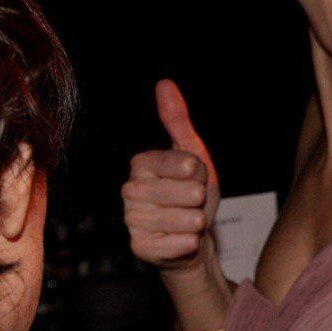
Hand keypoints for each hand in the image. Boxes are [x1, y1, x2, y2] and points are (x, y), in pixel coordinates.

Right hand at [123, 79, 219, 270]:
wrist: (192, 237)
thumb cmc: (192, 192)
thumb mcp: (193, 154)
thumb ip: (178, 121)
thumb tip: (164, 83)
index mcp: (142, 164)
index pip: (181, 163)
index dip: (197, 172)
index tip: (195, 175)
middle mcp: (130, 190)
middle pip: (187, 192)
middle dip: (201, 198)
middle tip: (194, 201)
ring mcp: (132, 220)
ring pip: (184, 219)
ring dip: (197, 220)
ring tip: (190, 219)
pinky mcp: (139, 248)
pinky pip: (179, 244)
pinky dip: (190, 242)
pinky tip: (184, 239)